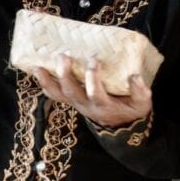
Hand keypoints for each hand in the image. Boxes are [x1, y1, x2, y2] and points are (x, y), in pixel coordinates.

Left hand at [34, 54, 151, 127]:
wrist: (120, 124)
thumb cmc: (131, 110)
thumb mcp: (142, 104)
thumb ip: (140, 92)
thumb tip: (135, 76)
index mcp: (104, 106)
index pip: (96, 94)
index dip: (93, 79)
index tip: (95, 61)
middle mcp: (86, 106)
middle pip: (72, 93)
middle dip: (66, 75)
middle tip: (64, 56)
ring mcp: (76, 103)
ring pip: (58, 95)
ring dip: (47, 81)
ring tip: (38, 66)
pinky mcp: (71, 100)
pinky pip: (54, 94)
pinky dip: (45, 83)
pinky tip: (37, 69)